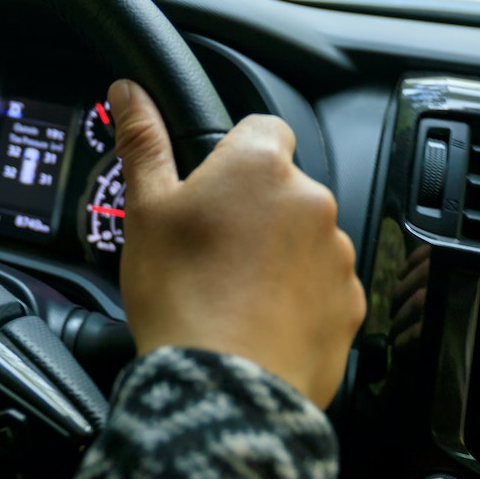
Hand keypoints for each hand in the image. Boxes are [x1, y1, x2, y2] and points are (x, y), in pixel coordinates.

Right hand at [113, 79, 366, 407]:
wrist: (222, 386)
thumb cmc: (181, 296)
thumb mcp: (146, 211)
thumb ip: (142, 142)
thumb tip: (129, 92)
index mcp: (260, 165)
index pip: (263, 128)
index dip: (235, 154)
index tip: (213, 187)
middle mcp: (311, 200)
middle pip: (283, 188)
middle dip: (254, 210)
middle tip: (211, 249)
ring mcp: (337, 254)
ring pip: (304, 238)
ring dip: (278, 254)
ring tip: (232, 291)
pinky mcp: (350, 303)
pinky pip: (323, 287)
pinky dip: (298, 298)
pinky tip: (258, 320)